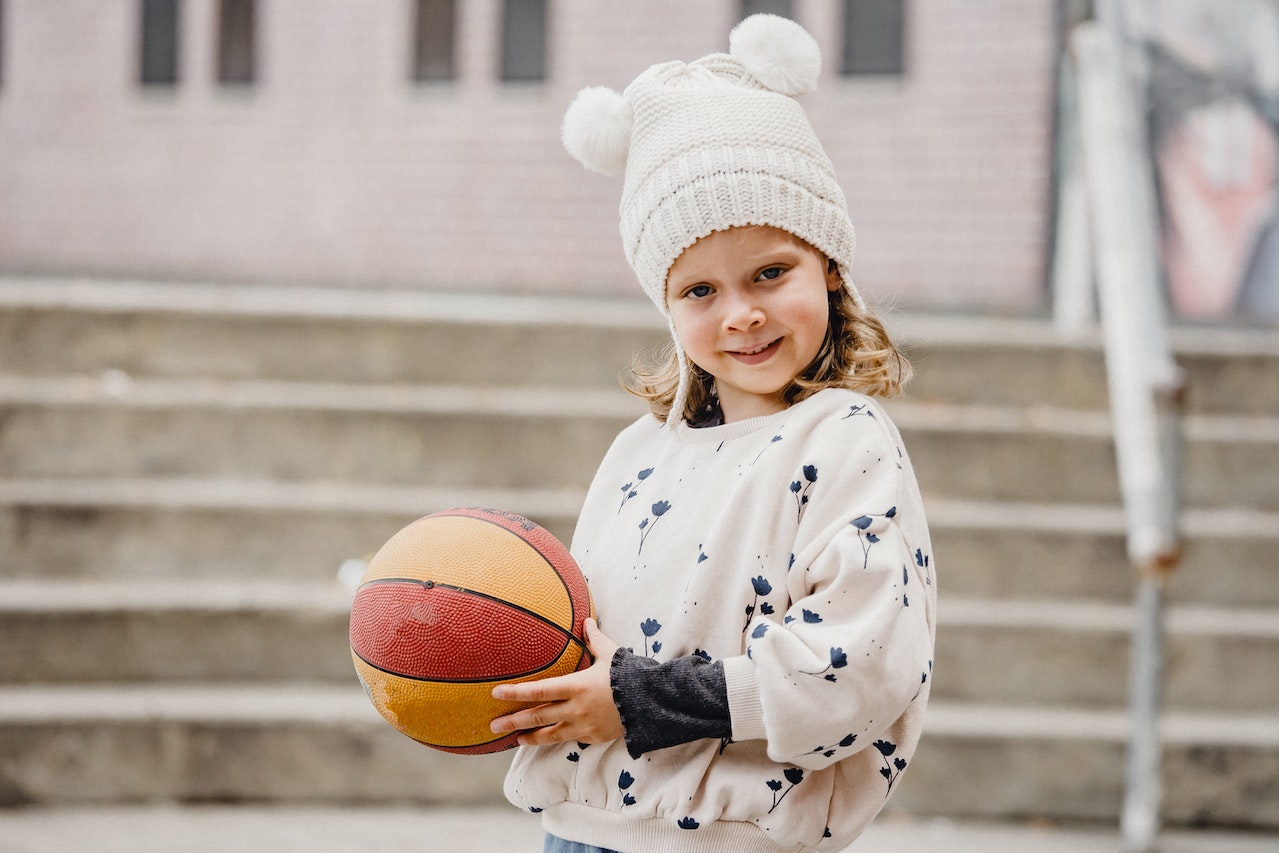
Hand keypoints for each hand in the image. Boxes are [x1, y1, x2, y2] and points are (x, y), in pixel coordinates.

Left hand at [490, 618, 623, 746]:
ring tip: (514, 738)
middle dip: (513, 721)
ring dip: (530, 736)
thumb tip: (586, 621)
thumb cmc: (630, 675)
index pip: (538, 690)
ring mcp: (583, 726)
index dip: (515, 692)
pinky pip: (569, 739)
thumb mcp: (611, 654)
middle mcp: (576, 708)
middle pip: (538, 716)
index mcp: (576, 686)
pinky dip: (554, 739)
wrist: (652, 703)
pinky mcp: (593, 737)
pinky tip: (545, 739)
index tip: (496, 693)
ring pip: (550, 734)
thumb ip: (594, 639)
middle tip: (493, 725)